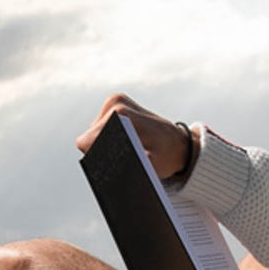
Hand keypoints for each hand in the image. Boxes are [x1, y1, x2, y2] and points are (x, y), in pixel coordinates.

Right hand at [75, 93, 197, 179]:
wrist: (181, 144)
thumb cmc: (167, 156)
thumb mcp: (151, 166)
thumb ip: (129, 166)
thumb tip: (108, 168)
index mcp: (120, 114)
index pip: (87, 141)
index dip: (97, 157)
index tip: (114, 162)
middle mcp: (116, 102)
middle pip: (89, 137)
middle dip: (102, 150)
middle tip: (125, 157)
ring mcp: (116, 101)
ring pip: (94, 133)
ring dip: (107, 144)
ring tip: (130, 148)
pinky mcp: (117, 105)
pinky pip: (102, 129)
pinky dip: (111, 138)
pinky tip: (128, 142)